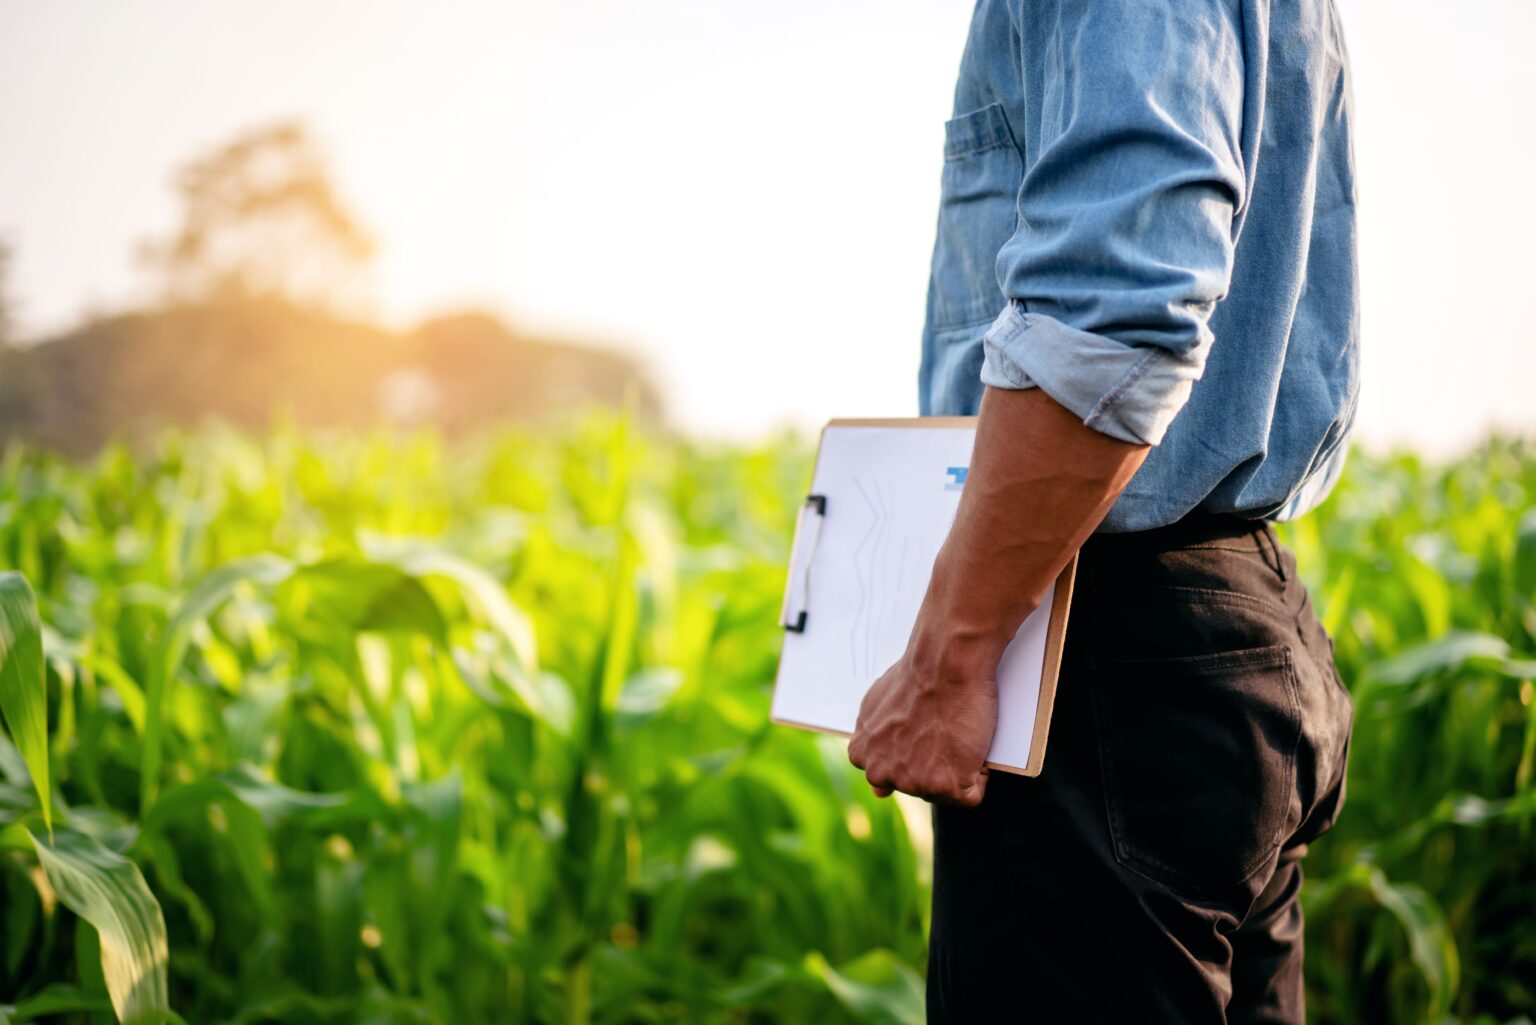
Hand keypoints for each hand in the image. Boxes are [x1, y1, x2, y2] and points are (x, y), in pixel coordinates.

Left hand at [847, 636, 998, 806]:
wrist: (945, 663)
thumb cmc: (917, 677)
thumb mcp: (876, 709)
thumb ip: (873, 745)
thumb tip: (876, 788)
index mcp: (864, 756)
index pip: (894, 776)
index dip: (917, 755)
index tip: (925, 735)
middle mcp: (883, 774)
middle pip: (920, 787)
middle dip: (936, 765)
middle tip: (944, 732)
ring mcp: (914, 783)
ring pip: (945, 793)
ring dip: (958, 768)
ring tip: (957, 733)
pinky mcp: (947, 785)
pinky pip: (972, 794)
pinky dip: (980, 773)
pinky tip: (972, 743)